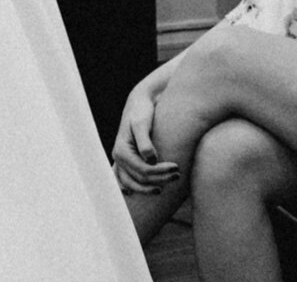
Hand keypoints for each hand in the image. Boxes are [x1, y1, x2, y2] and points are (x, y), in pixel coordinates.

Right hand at [111, 76, 179, 194]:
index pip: (142, 169)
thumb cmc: (141, 111)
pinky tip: (133, 194)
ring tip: (164, 187)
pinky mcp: (126, 159)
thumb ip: (145, 141)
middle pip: (139, 178)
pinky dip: (129, 187)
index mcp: (121, 150)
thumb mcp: (142, 123)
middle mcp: (118, 157)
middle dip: (159, 179)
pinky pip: (124, 179)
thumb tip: (151, 160)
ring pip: (132, 183)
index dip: (160, 172)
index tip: (177, 167)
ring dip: (148, 187)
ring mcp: (120, 160)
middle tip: (178, 175)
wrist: (139, 102)